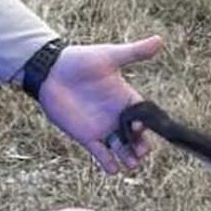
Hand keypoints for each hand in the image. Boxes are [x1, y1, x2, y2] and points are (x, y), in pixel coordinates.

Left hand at [37, 36, 163, 174]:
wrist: (50, 71)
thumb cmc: (80, 61)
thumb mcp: (109, 56)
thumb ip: (134, 52)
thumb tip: (159, 40)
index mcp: (126, 98)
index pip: (143, 115)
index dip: (146, 124)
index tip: (142, 127)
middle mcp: (117, 116)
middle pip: (136, 137)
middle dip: (141, 146)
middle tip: (141, 152)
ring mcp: (103, 128)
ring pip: (122, 149)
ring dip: (128, 158)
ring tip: (132, 164)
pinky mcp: (87, 137)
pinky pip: (101, 154)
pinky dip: (108, 163)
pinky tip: (114, 170)